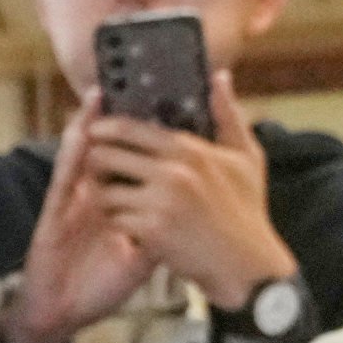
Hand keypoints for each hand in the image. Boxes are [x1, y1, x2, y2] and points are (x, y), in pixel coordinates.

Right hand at [1, 104, 152, 342]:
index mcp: (117, 202)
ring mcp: (73, 202)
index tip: (166, 106)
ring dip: (91, 124)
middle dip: (120, 120)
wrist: (64, 315)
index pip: (134, 162)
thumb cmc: (98, 286)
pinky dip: (70, 154)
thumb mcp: (142, 257)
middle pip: (109, 151)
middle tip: (134, 82)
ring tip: (104, 92)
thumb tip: (198, 213)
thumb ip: (165, 229)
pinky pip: (63, 178)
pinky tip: (80, 133)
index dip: (146, 136)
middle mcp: (95, 195)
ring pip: (83, 155)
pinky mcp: (54, 213)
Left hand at [83, 75, 296, 311]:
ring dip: (101, 194)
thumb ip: (228, 115)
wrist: (247, 265)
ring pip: (104, 190)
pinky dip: (115, 222)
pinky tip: (122, 223)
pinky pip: (114, 219)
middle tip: (95, 168)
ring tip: (107, 197)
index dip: (105, 126)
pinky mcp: (152, 232)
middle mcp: (173, 172)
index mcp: (190, 150)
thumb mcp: (246, 157)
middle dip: (95, 161)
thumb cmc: (246, 210)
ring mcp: (161, 203)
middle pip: (107, 155)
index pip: (131, 128)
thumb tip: (220, 77)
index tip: (95, 129)